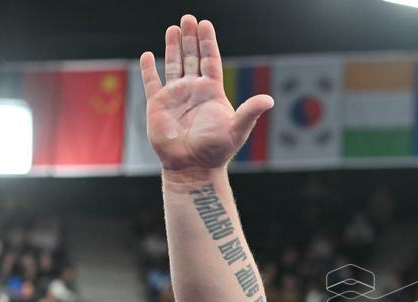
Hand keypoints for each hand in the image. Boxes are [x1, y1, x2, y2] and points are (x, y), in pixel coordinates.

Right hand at [140, 14, 272, 173]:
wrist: (192, 167)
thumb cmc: (216, 151)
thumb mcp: (237, 130)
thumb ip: (250, 112)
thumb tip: (270, 100)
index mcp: (212, 92)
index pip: (210, 61)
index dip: (208, 42)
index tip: (205, 24)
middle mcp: (194, 91)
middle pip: (192, 57)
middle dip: (190, 38)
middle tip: (188, 18)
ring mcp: (175, 96)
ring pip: (174, 65)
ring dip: (173, 47)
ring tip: (174, 28)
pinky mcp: (157, 105)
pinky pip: (152, 82)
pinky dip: (149, 69)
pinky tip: (148, 55)